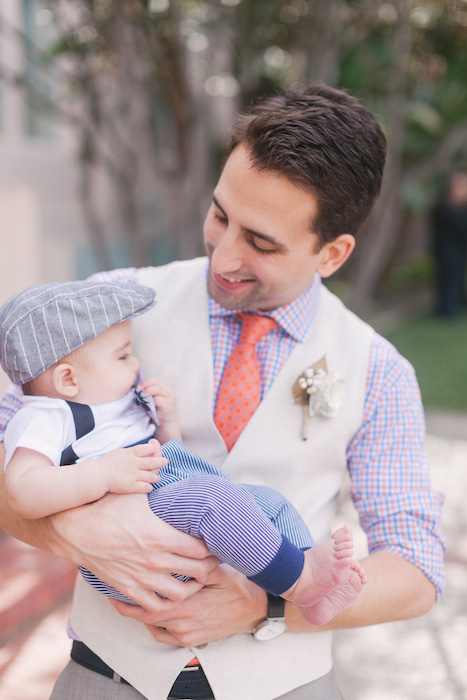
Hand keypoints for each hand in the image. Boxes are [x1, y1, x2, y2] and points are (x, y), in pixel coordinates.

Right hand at [50, 492, 219, 609]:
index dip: (214, 548)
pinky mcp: (128, 589)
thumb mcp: (137, 494)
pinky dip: (166, 604)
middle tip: (213, 562)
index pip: (202, 549)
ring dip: (192, 588)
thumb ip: (159, 489)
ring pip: (181, 595)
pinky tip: (168, 592)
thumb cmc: (108, 508)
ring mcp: (141, 578)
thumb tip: (173, 468)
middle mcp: (155, 560)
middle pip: (198, 573)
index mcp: (161, 536)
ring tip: (195, 580)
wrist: (75, 530)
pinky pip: (155, 607)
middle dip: (210, 568)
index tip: (216, 544)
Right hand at [99, 438, 164, 493]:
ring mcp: (133, 475)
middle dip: (160, 462)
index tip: (155, 448)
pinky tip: (150, 487)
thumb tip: (142, 451)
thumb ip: (131, 452)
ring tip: (157, 478)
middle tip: (165, 461)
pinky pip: (145, 487)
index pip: (145, 449)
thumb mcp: (119, 453)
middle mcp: (133, 463)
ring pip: (151, 476)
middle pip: (152, 462)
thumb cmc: (106, 463)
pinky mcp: (131, 486)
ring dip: (156, 477)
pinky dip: (149, 487)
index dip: (153, 448)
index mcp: (129, 453)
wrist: (98, 475)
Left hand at [110, 563, 267, 646]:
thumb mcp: (221, 570)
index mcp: (190, 606)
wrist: (255, 611)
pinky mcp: (190, 639)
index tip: (119, 582)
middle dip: (129, 605)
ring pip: (153, 625)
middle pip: (147, 616)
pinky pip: (163, 635)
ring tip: (127, 599)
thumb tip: (187, 545)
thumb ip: (201, 563)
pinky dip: (152, 624)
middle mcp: (184, 623)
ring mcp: (186, 634)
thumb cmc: (239, 588)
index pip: (152, 603)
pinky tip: (148, 613)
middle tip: (114, 592)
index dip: (133, 595)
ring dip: (139, 613)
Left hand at [137, 378, 180, 442]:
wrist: (166, 424)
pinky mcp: (168, 405)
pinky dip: (151, 400)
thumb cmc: (157, 411)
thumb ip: (148, 393)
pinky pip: (158, 399)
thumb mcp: (153, 399)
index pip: (155, 380)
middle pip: (156, 382)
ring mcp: (169, 398)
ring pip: (158, 389)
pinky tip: (146, 403)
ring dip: (148, 391)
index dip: (146, 381)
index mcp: (164, 388)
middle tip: (138, 389)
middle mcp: (168, 391)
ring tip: (141, 395)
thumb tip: (136, 389)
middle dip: (146, 384)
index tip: (138, 386)